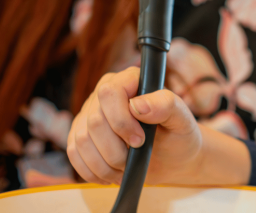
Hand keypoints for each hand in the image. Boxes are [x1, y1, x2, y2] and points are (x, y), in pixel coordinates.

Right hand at [66, 67, 249, 185]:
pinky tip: (109, 174)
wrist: (171, 157)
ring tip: (124, 168)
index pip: (110, 93)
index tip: (139, 140)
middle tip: (134, 158)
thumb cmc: (178, 134)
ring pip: (81, 140)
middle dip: (115, 149)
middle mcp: (104, 93)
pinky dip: (91, 171)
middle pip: (94, 121)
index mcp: (129, 80)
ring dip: (104, 163)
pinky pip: (73, 154)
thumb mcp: (182, 119)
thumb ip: (166, 105)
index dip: (121, 120)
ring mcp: (88, 114)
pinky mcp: (80, 135)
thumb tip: (137, 105)